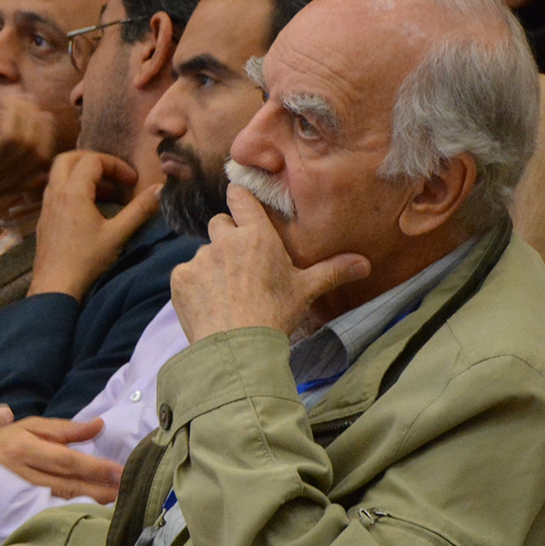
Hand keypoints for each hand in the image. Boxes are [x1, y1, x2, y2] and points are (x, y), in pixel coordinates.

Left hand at [0, 95, 57, 236]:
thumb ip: (18, 173)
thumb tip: (46, 157)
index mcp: (11, 185)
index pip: (43, 157)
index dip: (46, 130)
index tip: (37, 111)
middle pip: (29, 144)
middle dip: (29, 115)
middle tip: (18, 98)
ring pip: (10, 135)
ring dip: (10, 109)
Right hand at [0, 416, 123, 502]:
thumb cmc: (4, 439)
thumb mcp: (32, 426)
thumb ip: (66, 429)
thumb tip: (98, 425)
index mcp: (25, 448)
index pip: (67, 460)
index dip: (95, 467)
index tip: (120, 472)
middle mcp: (20, 472)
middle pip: (67, 485)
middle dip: (99, 489)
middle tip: (126, 492)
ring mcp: (16, 494)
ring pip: (58, 501)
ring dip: (89, 503)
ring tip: (114, 503)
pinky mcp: (14, 508)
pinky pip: (47, 511)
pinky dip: (69, 512)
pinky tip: (87, 513)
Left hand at [27, 151, 162, 300]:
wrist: (55, 286)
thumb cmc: (86, 261)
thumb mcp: (118, 234)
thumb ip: (139, 209)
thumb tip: (160, 189)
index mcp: (72, 192)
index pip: (92, 160)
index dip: (116, 165)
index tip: (132, 181)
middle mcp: (55, 193)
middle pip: (69, 159)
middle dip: (94, 160)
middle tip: (114, 173)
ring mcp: (46, 206)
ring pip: (60, 175)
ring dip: (82, 175)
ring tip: (107, 192)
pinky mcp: (44, 219)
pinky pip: (56, 191)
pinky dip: (73, 189)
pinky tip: (90, 209)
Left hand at [169, 185, 370, 343]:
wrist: (237, 347)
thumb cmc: (275, 315)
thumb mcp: (305, 291)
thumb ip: (332, 271)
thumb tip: (364, 263)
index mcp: (256, 235)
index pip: (240, 197)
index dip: (239, 198)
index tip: (240, 201)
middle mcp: (224, 240)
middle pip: (219, 223)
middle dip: (227, 236)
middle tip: (240, 262)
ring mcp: (199, 259)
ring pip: (203, 252)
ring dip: (212, 264)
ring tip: (226, 292)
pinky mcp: (180, 279)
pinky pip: (186, 274)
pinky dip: (195, 285)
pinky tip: (209, 305)